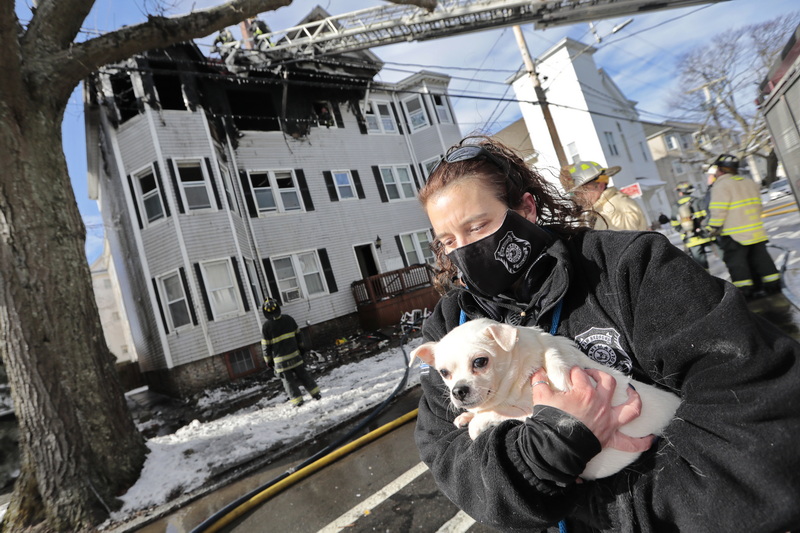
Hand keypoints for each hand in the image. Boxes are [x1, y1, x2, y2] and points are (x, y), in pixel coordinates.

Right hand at [531, 367, 654, 452]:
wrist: (556, 447)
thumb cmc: (550, 422)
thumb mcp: (541, 398)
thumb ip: (540, 382)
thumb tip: (538, 373)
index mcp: (584, 392)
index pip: (580, 374)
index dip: (573, 372)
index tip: (568, 374)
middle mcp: (600, 404)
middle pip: (607, 382)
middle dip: (600, 375)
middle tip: (590, 375)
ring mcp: (608, 420)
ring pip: (630, 408)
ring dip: (635, 400)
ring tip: (633, 393)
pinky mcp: (610, 437)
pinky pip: (630, 442)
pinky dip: (641, 442)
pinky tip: (650, 439)